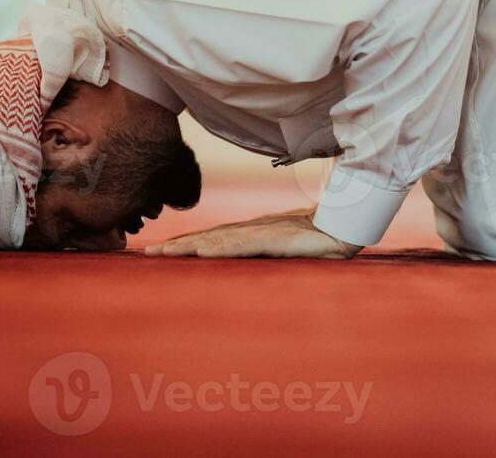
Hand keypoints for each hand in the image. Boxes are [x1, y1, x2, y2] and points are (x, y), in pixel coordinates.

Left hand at [146, 209, 362, 258]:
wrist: (348, 226)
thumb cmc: (322, 240)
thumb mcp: (289, 251)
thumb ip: (269, 256)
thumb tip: (250, 270)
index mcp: (254, 233)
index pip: (213, 238)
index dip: (186, 244)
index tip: (161, 251)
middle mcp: (254, 230)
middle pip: (208, 237)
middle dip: (177, 246)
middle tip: (147, 254)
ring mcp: (264, 232)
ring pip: (218, 240)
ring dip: (188, 247)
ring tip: (163, 254)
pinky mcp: (278, 239)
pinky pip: (244, 245)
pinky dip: (221, 248)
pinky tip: (202, 253)